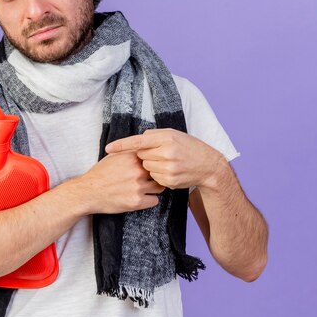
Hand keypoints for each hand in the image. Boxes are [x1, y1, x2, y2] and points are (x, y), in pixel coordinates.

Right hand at [73, 151, 164, 214]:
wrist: (88, 192)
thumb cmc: (100, 174)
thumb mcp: (113, 156)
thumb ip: (129, 152)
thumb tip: (144, 147)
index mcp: (133, 158)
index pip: (154, 157)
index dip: (153, 162)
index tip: (149, 167)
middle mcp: (137, 171)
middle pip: (159, 172)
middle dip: (154, 175)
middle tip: (147, 179)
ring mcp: (138, 187)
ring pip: (159, 187)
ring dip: (153, 188)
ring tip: (143, 189)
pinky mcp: (137, 202)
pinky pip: (154, 201)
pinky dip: (149, 200)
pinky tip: (139, 197)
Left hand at [105, 128, 225, 190]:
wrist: (208, 166)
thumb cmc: (188, 147)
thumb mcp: (174, 134)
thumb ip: (155, 135)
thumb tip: (138, 140)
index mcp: (167, 139)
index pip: (138, 142)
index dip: (122, 145)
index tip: (108, 148)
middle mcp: (167, 154)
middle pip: (141, 155)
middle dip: (145, 154)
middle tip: (159, 152)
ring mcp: (169, 169)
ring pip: (146, 167)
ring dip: (151, 164)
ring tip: (166, 161)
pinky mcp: (170, 182)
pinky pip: (154, 178)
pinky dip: (158, 174)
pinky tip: (170, 170)